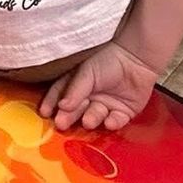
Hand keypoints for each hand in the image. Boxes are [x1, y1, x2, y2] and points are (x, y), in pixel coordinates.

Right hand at [39, 41, 159, 132]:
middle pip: (76, 110)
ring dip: (90, 119)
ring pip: (94, 117)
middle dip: (68, 117)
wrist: (137, 58)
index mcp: (78, 84)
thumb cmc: (109, 59)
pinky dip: (112, 123)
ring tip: (88, 120)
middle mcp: (90, 97)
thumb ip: (75, 90)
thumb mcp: (87, 72)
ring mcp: (106, 106)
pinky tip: (109, 120)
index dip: (52, 103)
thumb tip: (62, 107)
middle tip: (61, 124)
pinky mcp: (123, 113)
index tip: (44, 113)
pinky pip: (115, 122)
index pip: (61, 94)